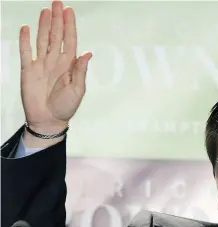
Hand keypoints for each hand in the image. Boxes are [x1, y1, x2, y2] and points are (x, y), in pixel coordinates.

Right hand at [19, 0, 91, 135]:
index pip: (70, 41)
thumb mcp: (78, 91)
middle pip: (56, 36)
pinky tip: (27, 28)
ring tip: (46, 10)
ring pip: (42, 40)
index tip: (69, 11)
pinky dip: (26, 40)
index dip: (70, 26)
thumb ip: (81, 71)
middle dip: (57, 19)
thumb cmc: (66, 108)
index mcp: (69, 65)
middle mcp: (55, 61)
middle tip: (57, 2)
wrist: (49, 120)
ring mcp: (41, 64)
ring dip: (43, 25)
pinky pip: (26, 52)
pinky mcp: (29, 70)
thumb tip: (88, 52)